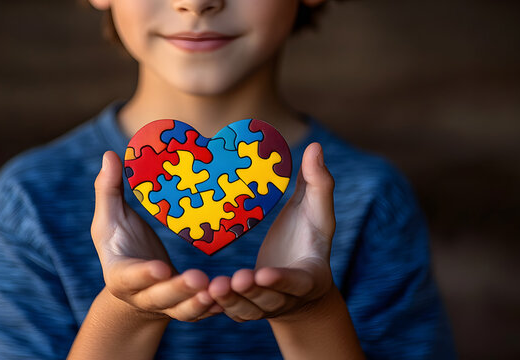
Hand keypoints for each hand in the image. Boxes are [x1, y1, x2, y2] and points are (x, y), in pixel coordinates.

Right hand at [91, 151, 222, 321]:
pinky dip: (216, 307)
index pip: (130, 276)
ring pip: (184, 310)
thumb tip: (109, 155)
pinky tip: (233, 296)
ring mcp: (166, 306)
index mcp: (120, 274)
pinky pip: (202, 312)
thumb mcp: (109, 219)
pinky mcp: (186, 307)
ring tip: (220, 289)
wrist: (133, 284)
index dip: (144, 274)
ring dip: (202, 303)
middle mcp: (142, 295)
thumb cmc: (121, 243)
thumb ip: (108, 191)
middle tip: (200, 279)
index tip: (160, 268)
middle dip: (179, 290)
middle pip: (160, 297)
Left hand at [208, 143, 335, 321]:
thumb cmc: (309, 236)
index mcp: (308, 277)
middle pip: (269, 299)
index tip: (264, 273)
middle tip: (233, 281)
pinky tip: (201, 292)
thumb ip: (319, 184)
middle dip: (251, 293)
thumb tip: (316, 147)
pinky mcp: (246, 305)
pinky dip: (217, 305)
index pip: (297, 281)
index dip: (282, 280)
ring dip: (230, 300)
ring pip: (247, 309)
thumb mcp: (317, 212)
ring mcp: (265, 305)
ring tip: (213, 287)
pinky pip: (230, 309)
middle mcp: (287, 298)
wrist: (299, 274)